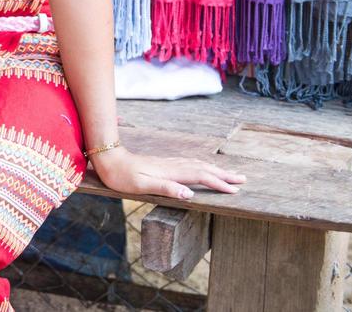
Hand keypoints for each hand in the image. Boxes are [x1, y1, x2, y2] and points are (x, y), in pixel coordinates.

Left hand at [89, 146, 245, 199]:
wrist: (108, 158)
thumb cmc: (122, 176)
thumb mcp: (141, 185)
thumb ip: (165, 188)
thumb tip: (189, 194)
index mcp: (170, 173)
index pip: (200, 177)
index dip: (218, 184)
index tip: (235, 190)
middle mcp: (172, 166)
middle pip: (204, 169)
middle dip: (224, 175)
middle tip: (243, 180)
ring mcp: (169, 164)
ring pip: (198, 165)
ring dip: (215, 169)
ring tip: (230, 174)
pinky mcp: (164, 164)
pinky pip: (190, 164)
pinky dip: (203, 166)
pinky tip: (204, 168)